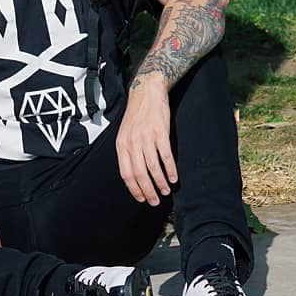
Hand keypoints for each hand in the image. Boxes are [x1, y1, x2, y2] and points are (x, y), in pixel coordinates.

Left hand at [116, 76, 176, 204]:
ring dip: (160, 183)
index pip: (125, 173)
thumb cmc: (136, 116)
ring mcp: (146, 138)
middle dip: (148, 191)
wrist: (146, 94)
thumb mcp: (125, 134)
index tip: (141, 198)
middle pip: (139, 174)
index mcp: (121, 144)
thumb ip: (128, 152)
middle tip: (155, 201)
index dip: (134, 189)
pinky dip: (170, 170)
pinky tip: (174, 178)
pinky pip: (165, 156)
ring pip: (153, 168)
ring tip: (166, 191)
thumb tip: (133, 175)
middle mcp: (132, 142)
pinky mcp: (160, 133)